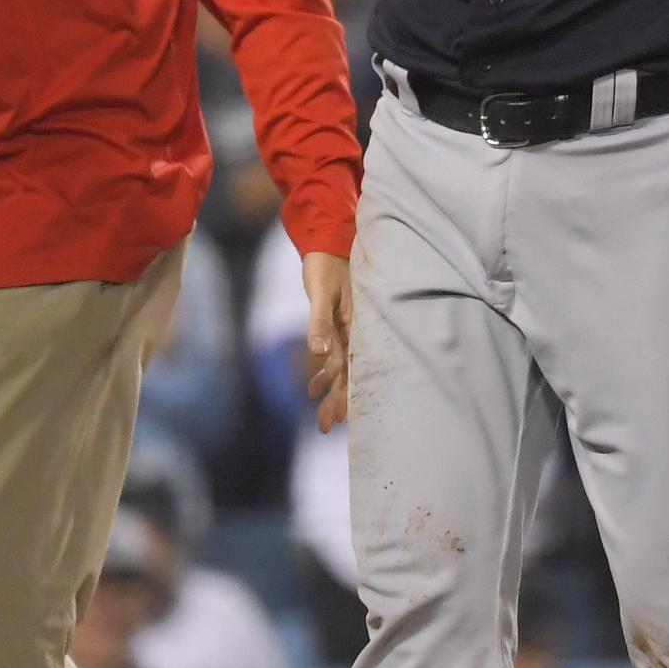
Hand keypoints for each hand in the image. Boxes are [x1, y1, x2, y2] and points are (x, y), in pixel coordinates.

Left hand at [301, 250, 352, 430]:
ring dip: (330, 391)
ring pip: (339, 367)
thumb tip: (318, 353)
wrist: (326, 240)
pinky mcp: (335, 322)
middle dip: (338, 402)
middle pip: (347, 373)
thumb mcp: (322, 293)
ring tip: (321, 418)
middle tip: (327, 427)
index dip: (347, 394)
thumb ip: (320, 323)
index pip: (352, 368)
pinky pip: (333, 353)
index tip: (341, 418)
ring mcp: (345, 328)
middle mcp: (353, 331)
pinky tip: (312, 387)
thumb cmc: (326, 264)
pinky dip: (323, 371)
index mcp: (356, 326)